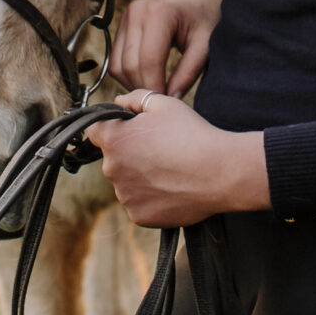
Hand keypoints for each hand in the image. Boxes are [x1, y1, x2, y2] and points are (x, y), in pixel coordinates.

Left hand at [84, 89, 268, 227]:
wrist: (221, 172)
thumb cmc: (192, 134)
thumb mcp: (163, 103)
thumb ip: (133, 98)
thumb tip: (118, 102)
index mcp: (113, 140)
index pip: (95, 130)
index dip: (113, 127)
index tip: (131, 130)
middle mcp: (112, 170)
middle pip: (113, 158)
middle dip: (129, 152)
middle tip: (160, 149)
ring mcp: (125, 196)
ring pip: (126, 182)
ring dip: (140, 176)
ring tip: (170, 169)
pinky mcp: (139, 216)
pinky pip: (139, 203)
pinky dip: (151, 197)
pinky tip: (172, 187)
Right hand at [111, 0, 229, 96]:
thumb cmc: (207, 18)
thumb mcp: (205, 45)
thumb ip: (188, 72)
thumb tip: (170, 98)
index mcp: (159, 13)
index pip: (148, 61)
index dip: (155, 87)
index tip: (168, 102)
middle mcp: (136, 12)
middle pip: (129, 65)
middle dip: (144, 88)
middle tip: (162, 101)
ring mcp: (125, 17)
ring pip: (117, 65)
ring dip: (133, 84)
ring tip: (156, 90)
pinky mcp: (121, 25)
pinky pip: (115, 60)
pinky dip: (127, 75)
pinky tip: (147, 79)